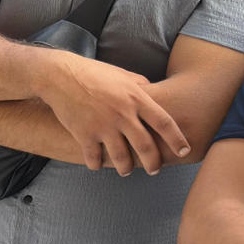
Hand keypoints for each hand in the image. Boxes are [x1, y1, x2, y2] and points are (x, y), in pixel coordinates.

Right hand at [38, 52, 188, 174]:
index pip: (164, 123)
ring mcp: (103, 126)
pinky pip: (94, 157)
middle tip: (155, 169)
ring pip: (121, 157)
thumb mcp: (122, 74)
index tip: (184, 150)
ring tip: (126, 171)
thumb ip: (140, 84)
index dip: (177, 139)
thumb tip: (152, 91)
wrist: (59, 76)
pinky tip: (97, 165)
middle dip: (153, 162)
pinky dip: (96, 164)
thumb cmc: (92, 72)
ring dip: (126, 167)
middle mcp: (123, 115)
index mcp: (136, 98)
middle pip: (146, 146)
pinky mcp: (84, 134)